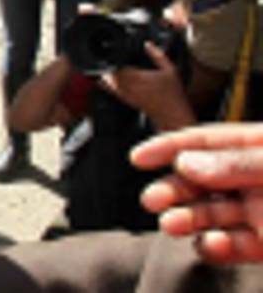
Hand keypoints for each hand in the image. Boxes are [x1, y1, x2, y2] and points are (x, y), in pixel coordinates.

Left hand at [101, 42, 194, 130]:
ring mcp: (127, 94)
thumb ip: (158, 55)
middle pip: (111, 72)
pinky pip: (112, 91)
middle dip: (110, 65)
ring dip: (107, 74)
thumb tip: (148, 44)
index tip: (114, 52)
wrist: (173, 114)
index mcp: (138, 76)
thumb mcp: (170, 70)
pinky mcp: (127, 100)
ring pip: (109, 82)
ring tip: (108, 66)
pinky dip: (108, 84)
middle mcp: (130, 85)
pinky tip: (106, 79)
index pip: (118, 65)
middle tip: (109, 57)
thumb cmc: (173, 93)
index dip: (114, 57)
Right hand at [132, 123, 262, 263]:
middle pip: (202, 180)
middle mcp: (257, 179)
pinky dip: (215, 248)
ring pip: (211, 214)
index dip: (171, 146)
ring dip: (186, 219)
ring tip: (171, 225)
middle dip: (172, 189)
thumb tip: (188, 162)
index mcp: (262, 148)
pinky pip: (231, 247)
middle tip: (152, 199)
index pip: (209, 141)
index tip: (139, 157)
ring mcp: (262, 213)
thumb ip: (237, 162)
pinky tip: (212, 243)